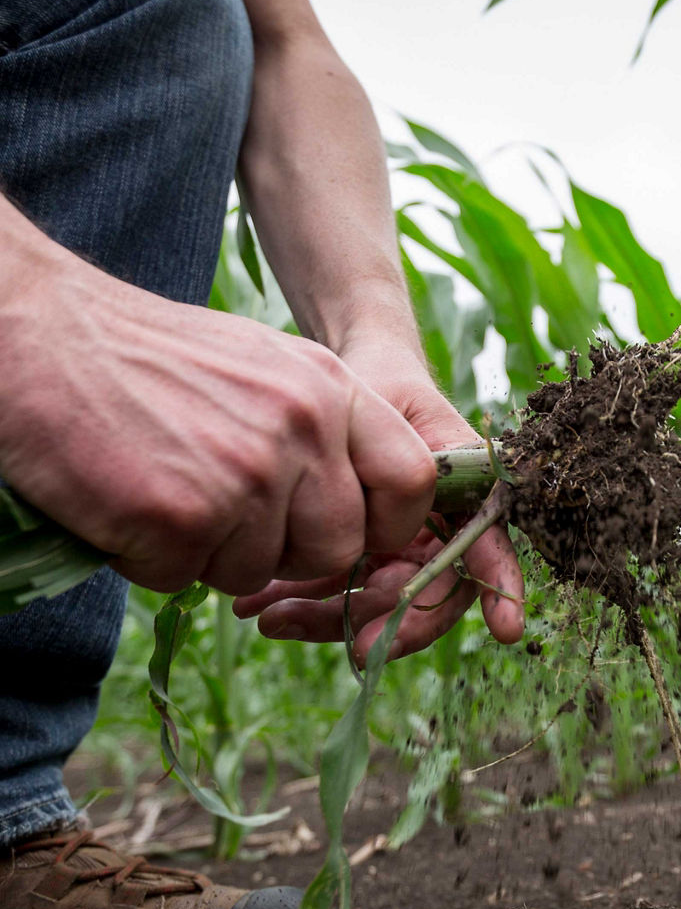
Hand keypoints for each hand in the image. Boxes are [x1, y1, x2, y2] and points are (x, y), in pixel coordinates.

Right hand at [0, 244, 435, 594]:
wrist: (32, 330)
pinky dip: (149, 558)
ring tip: (161, 489)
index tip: (349, 535)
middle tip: (223, 517)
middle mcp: (304, 427)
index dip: (387, 526)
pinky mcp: (183, 516)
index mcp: (332, 388)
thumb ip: (320, 428)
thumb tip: (356, 507)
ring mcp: (247, 473)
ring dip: (208, 553)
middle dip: (285, 552)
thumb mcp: (263, 365)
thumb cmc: (145, 355)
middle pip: (338, 547)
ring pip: (258, 570)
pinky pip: (184, 579)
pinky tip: (123, 503)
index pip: (414, 480)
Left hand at [231, 339, 524, 663]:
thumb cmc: (384, 387)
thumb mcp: (401, 417)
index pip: (489, 550)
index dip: (502, 590)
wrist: (348, 376)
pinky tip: (257, 607)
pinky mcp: (356, 558)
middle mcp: (441, 534)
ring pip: (375, 606)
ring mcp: (399, 551)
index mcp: (469, 500)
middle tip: (350, 645)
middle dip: (387, 623)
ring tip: (267, 617)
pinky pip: (335, 594)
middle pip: (426, 596)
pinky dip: (298, 603)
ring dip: (325, 620)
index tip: (508, 629)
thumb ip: (414, 471)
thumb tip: (409, 538)